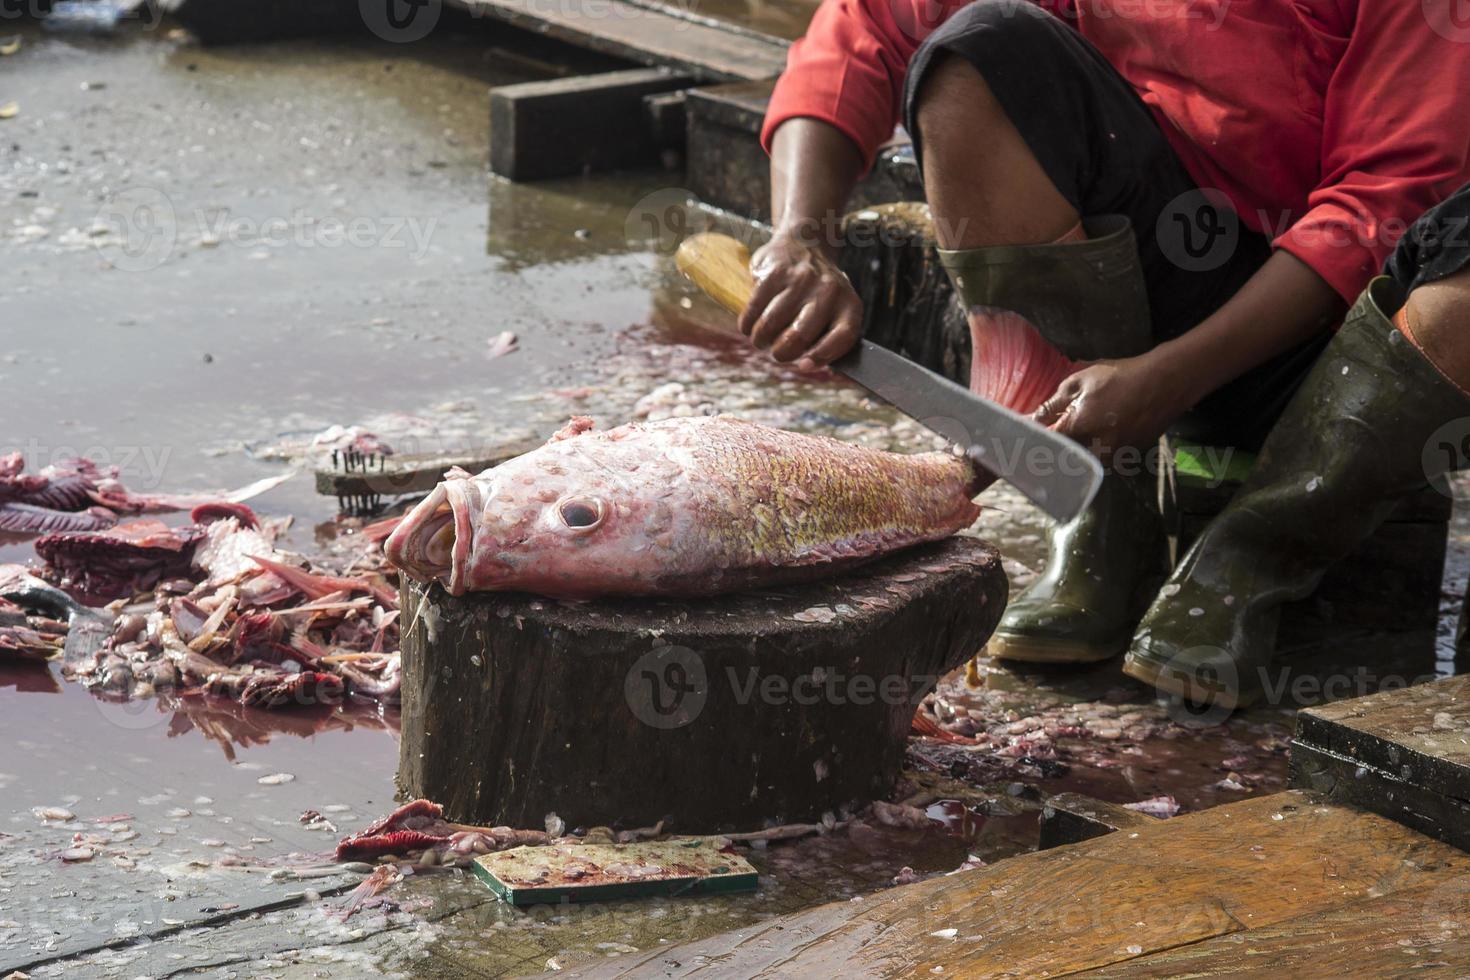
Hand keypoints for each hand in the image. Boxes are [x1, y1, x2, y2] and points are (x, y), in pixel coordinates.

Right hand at [737, 231, 863, 368]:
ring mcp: (800, 280)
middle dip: (782, 352)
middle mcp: (828, 291)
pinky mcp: (774, 272)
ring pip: (772, 324)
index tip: (803, 365)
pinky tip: (747, 327)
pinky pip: (755, 307)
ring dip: (761, 339)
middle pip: (801, 335)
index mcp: (848, 304)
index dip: (822, 356)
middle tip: (776, 353)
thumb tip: (807, 366)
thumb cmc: (819, 290)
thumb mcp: (836, 307)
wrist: (804, 242)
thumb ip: (829, 337)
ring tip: (760, 340)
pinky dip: (747, 323)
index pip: (842, 337)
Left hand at [1032, 353, 1187, 457]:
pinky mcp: (1128, 456)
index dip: (1034, 443)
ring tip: (1072, 438)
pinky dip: (1094, 450)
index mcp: (1081, 428)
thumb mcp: (1080, 383)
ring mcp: (1115, 455)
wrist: (1165, 382)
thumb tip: (1031, 420)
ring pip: (1085, 462)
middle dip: (1053, 453)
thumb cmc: (1120, 377)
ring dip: (1075, 453)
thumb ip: (1053, 404)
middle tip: (1046, 441)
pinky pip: (1103, 459)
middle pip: (1066, 460)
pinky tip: (1096, 436)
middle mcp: (1097, 448)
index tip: (1021, 442)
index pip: (1047, 445)